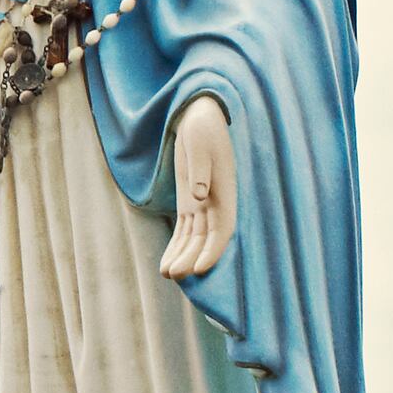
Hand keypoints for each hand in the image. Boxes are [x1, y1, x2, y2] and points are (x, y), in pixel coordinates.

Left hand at [156, 96, 235, 280]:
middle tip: (174, 275)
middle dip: (192, 258)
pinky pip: (184, 229)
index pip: (222, 229)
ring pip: (193, 238)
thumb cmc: (203, 128)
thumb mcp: (201, 143)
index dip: (213, 250)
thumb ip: (201, 170)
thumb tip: (199, 197)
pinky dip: (176, 245)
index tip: (200, 268)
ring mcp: (202, 204)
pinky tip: (167, 261)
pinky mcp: (189, 201)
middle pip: (205, 238)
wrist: (198, 117)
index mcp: (225, 191)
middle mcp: (216, 202)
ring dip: (182, 256)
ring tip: (167, 274)